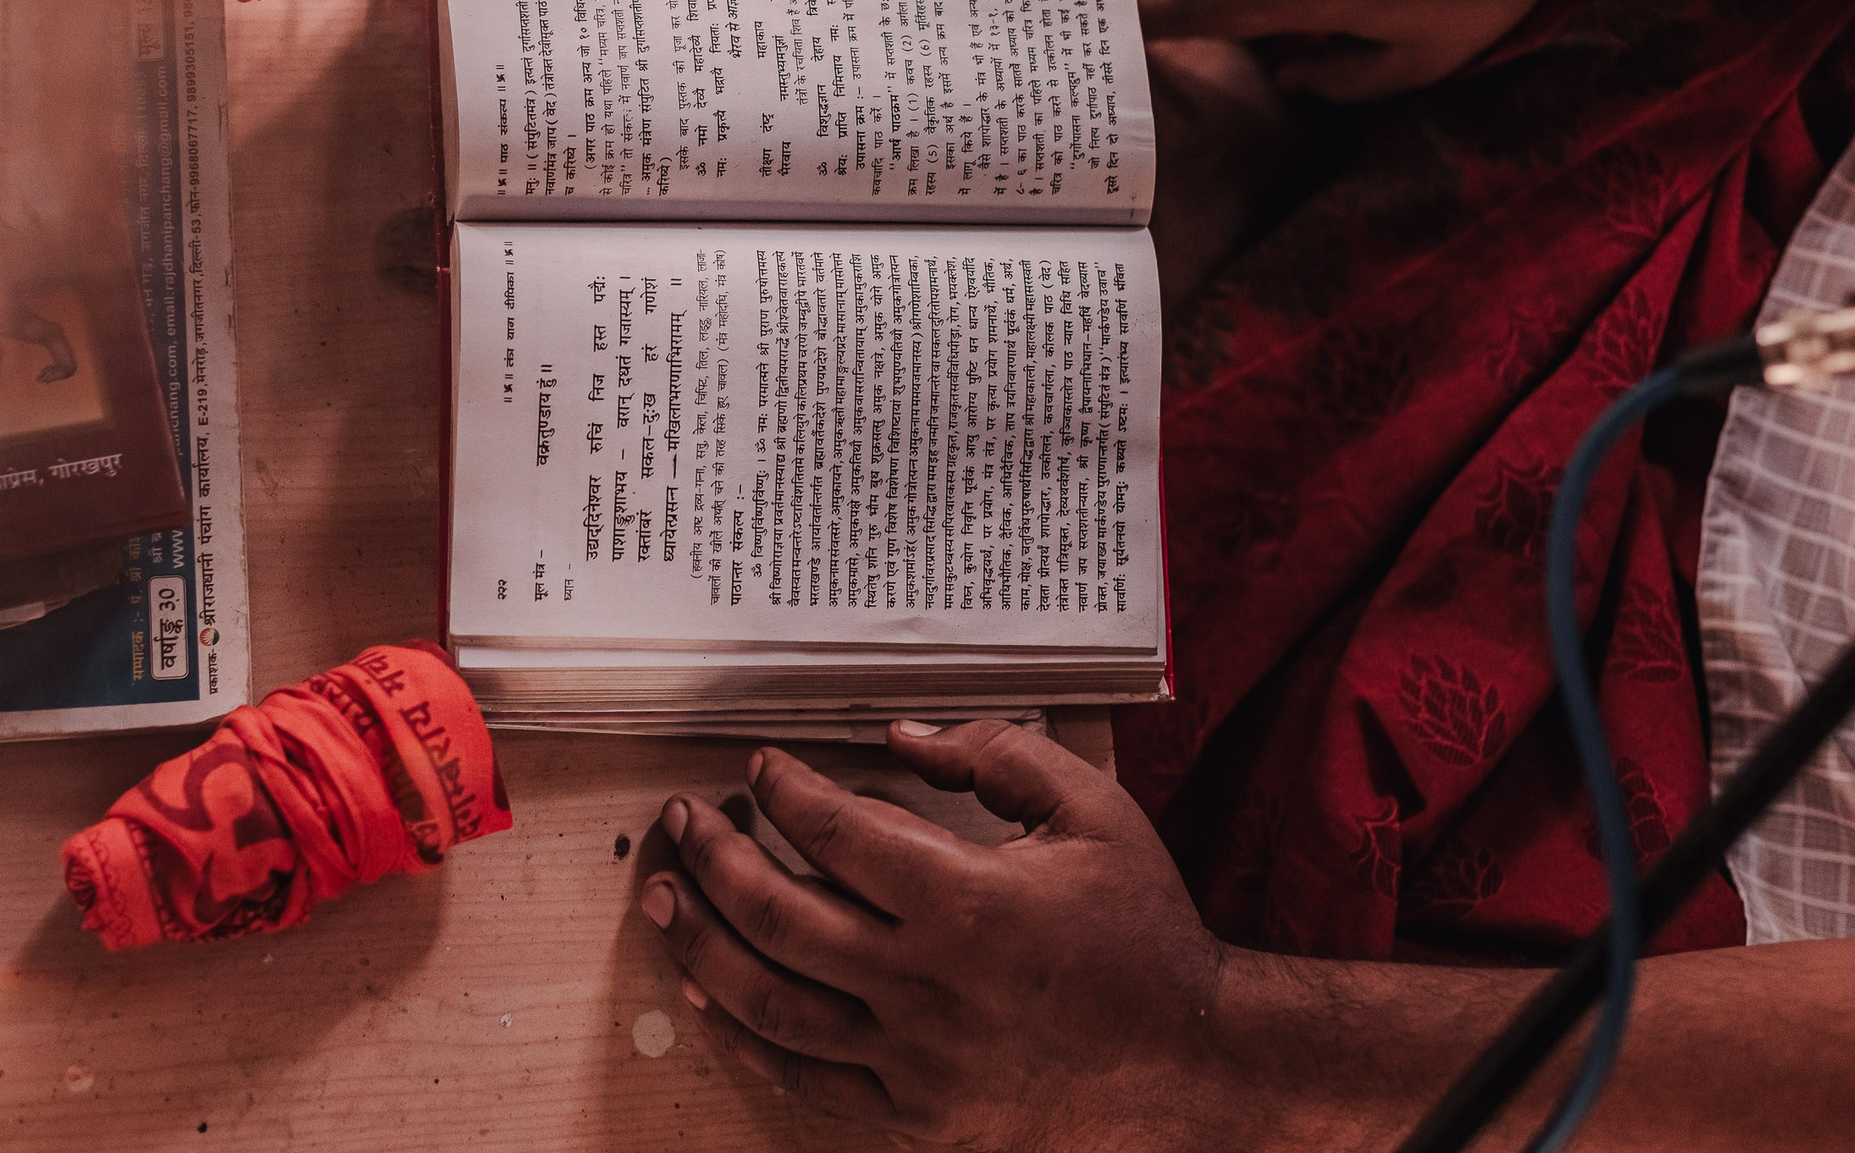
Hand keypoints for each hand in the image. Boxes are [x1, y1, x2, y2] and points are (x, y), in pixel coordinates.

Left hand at [638, 721, 1244, 1151]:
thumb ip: (996, 757)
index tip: (759, 769)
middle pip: (777, 914)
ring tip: (661, 899)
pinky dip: (744, 1037)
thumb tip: (900, 739)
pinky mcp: (914, 1116)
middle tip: (683, 820)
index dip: (784, 791)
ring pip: (770, 1001)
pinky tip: (707, 996)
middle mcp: (924, 983)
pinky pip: (804, 1078)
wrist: (1192, 1064)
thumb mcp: (1094, 813)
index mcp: (965, 901)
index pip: (835, 832)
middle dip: (714, 858)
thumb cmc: (1144, 932)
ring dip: (701, 943)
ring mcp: (912, 1058)